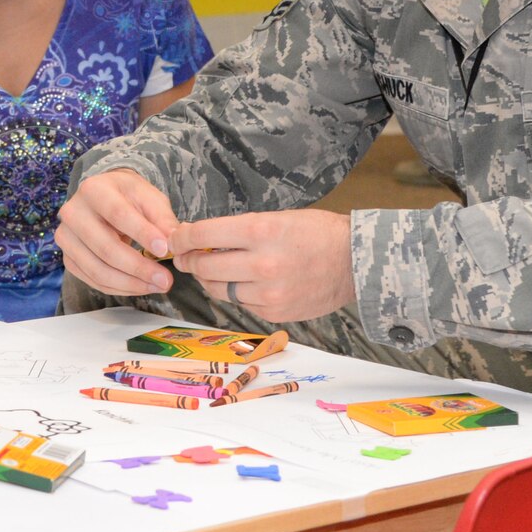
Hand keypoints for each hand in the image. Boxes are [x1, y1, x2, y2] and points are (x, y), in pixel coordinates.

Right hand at [55, 169, 179, 295]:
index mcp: (93, 190)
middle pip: (105, 248)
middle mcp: (72, 213)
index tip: (165, 250)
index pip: (118, 214)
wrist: (105, 199)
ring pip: (97, 270)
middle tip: (166, 280)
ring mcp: (66, 238)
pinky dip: (119, 288)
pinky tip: (140, 286)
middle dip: (139, 268)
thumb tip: (174, 244)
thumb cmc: (129, 198)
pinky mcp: (68, 258)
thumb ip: (162, 220)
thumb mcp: (150, 199)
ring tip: (157, 286)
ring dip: (130, 283)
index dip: (142, 234)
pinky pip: (93, 280)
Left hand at [169, 210, 356, 321]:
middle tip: (188, 257)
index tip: (175, 239)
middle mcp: (262, 263)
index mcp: (261, 230)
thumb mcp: (277, 218)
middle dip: (191, 261)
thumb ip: (238, 231)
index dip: (182, 238)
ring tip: (214, 270)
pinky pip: (241, 304)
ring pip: (219, 289)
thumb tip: (199, 241)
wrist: (356, 262)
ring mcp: (268, 292)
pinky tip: (246, 283)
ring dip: (210, 279)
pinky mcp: (274, 312)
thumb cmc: (317, 233)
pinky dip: (237, 294)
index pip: (202, 235)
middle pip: (205, 267)